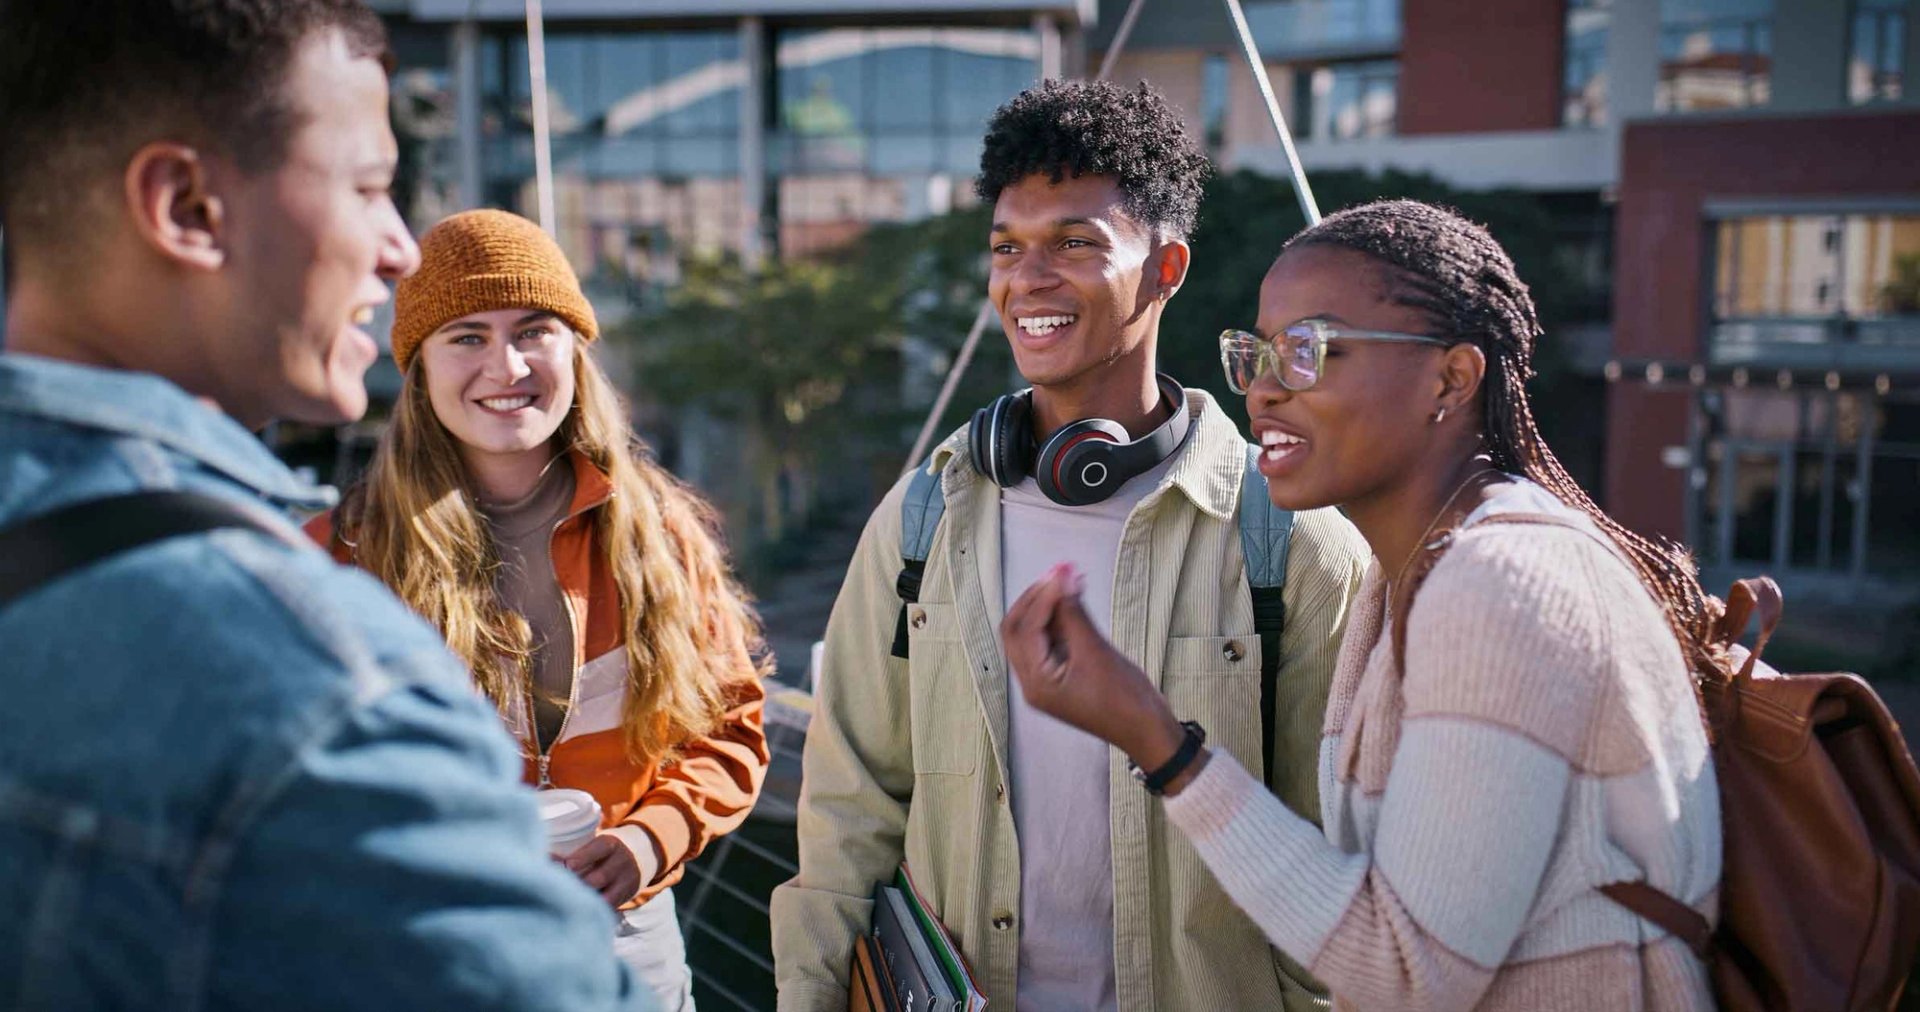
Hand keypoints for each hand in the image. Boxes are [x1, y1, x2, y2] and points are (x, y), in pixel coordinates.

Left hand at [562, 833, 640, 907]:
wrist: (632, 861)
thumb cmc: (601, 855)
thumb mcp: (593, 847)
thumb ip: (571, 855)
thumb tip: (545, 860)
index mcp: (611, 844)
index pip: (599, 848)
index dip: (582, 858)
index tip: (567, 866)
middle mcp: (622, 861)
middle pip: (600, 877)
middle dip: (579, 885)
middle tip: (560, 890)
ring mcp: (626, 881)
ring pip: (605, 897)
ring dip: (585, 901)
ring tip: (567, 904)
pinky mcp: (626, 898)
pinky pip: (608, 909)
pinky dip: (594, 911)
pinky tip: (580, 913)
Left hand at [1000, 562, 1186, 768]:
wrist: (1148, 732)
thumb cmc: (1125, 699)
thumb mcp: (1097, 652)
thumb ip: (1074, 613)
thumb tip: (1063, 576)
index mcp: (1036, 683)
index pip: (1025, 629)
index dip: (1042, 595)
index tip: (1063, 569)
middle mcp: (1032, 682)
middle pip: (1017, 629)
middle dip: (1035, 598)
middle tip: (1059, 572)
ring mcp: (1044, 680)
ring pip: (1032, 634)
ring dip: (1047, 606)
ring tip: (1070, 579)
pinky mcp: (1060, 676)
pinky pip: (1049, 642)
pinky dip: (1058, 619)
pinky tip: (1074, 599)